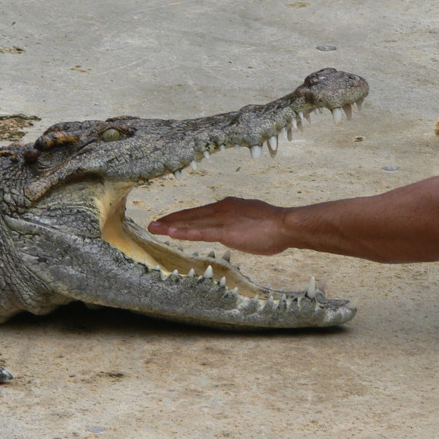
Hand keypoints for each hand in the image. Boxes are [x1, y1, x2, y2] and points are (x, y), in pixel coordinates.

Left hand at [147, 196, 289, 255]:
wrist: (285, 225)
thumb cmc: (275, 225)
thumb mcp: (253, 219)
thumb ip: (240, 223)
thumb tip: (236, 228)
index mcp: (228, 206)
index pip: (200, 212)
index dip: (183, 217)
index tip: (170, 220)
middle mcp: (221, 209)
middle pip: (191, 215)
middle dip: (171, 220)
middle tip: (153, 223)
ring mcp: (222, 220)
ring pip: (191, 223)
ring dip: (170, 226)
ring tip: (154, 228)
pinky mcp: (224, 231)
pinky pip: (199, 232)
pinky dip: (183, 232)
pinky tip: (170, 232)